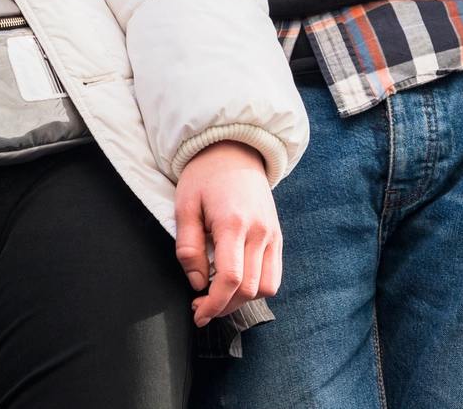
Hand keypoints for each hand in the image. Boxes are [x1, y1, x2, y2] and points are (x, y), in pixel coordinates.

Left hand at [173, 141, 280, 328]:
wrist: (234, 150)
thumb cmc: (204, 176)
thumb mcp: (185, 206)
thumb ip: (188, 247)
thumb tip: (197, 282)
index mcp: (234, 223)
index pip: (230, 278)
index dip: (213, 304)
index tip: (197, 313)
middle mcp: (260, 231)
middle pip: (249, 289)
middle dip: (224, 306)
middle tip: (201, 306)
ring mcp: (272, 234)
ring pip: (267, 287)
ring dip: (242, 299)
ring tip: (219, 295)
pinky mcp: (277, 236)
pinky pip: (274, 274)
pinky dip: (257, 287)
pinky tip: (236, 282)